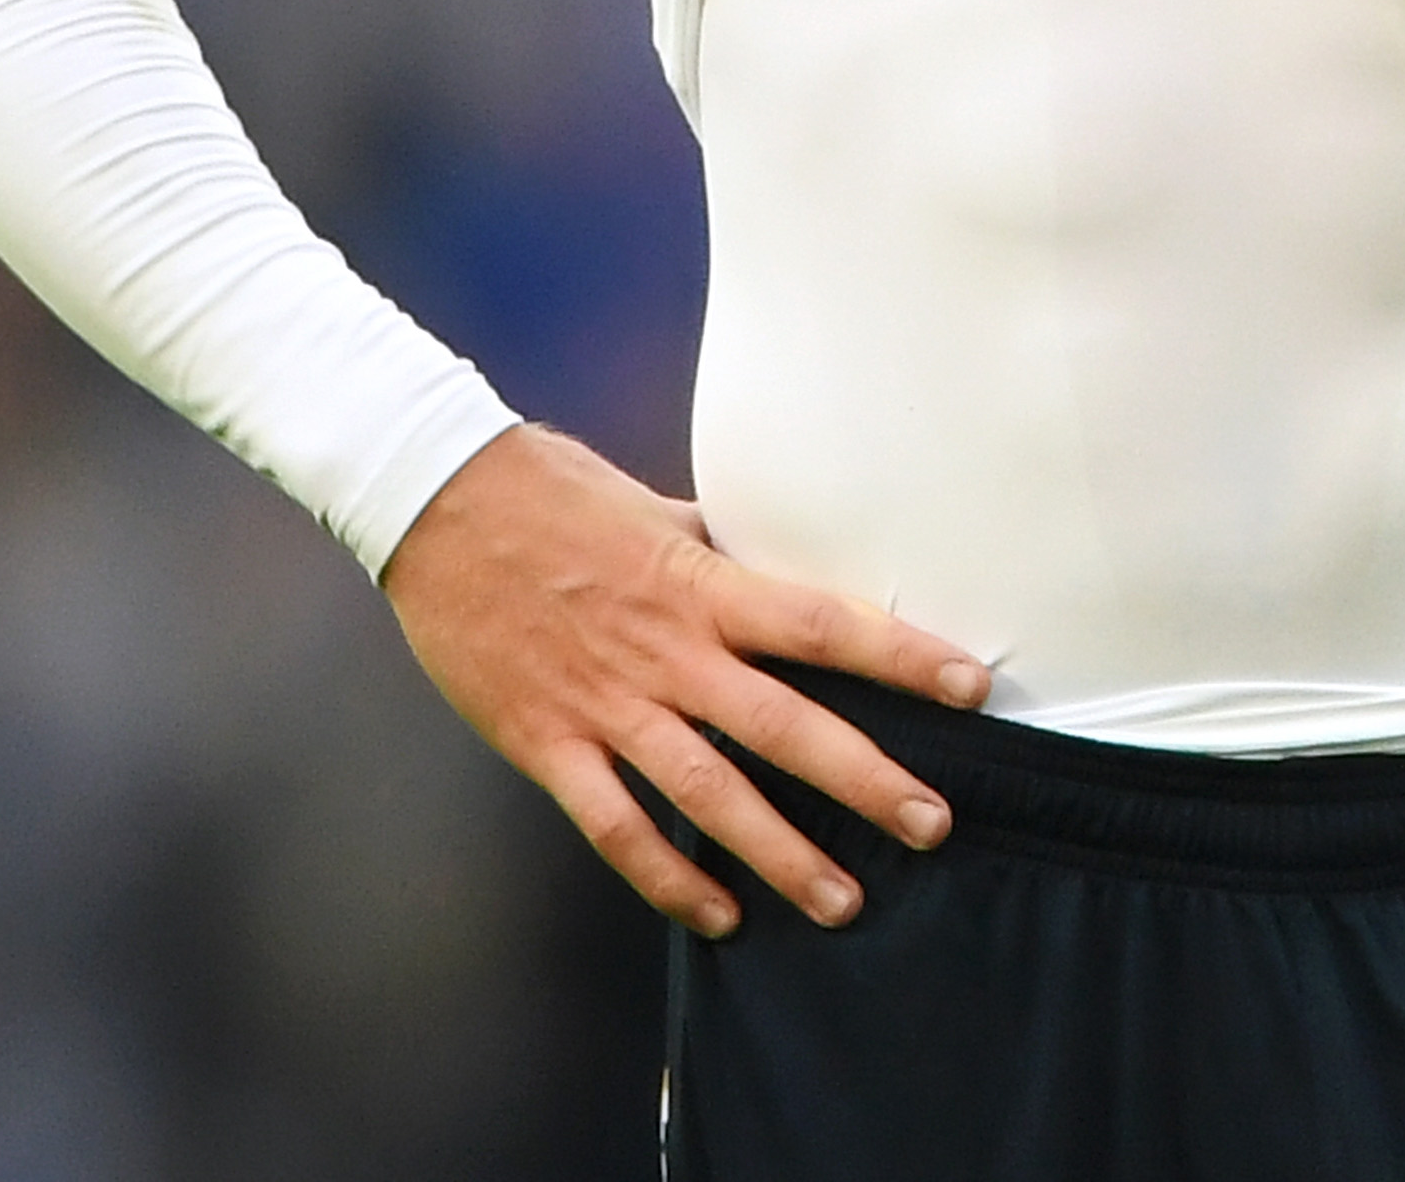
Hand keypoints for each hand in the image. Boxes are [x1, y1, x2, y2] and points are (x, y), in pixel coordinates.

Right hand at [375, 425, 988, 935]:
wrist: (432, 498)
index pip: (823, 622)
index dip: (902, 656)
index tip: (972, 687)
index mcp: (698, 583)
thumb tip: (767, 557)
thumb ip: (713, 547)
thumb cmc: (545, 488)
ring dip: (781, 853)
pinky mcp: (547, 740)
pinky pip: (617, 825)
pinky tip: (717, 914)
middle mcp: (665, 649)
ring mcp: (606, 701)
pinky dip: (668, 876)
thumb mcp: (649, 507)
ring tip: (844, 902)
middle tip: (934, 825)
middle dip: (867, 781)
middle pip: (785, 725)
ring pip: (709, 793)